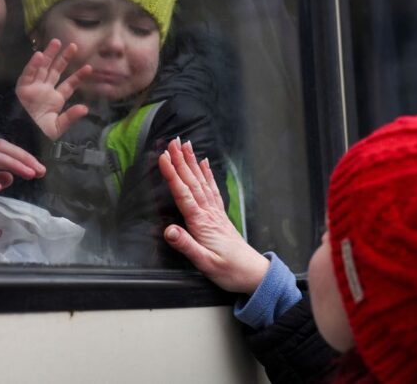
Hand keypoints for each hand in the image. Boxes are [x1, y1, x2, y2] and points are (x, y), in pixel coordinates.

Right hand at [16, 39, 91, 139]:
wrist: (22, 137)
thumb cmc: (38, 134)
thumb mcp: (57, 127)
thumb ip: (70, 117)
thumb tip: (85, 108)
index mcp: (54, 100)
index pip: (68, 85)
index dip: (78, 76)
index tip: (89, 68)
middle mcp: (45, 90)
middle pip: (55, 71)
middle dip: (64, 58)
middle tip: (74, 45)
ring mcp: (34, 88)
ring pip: (42, 68)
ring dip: (49, 55)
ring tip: (57, 41)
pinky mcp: (22, 88)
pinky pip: (28, 74)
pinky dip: (33, 65)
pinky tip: (39, 55)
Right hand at [159, 138, 268, 293]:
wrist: (253, 274)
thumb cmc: (229, 271)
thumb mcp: (205, 263)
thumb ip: (186, 246)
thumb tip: (169, 231)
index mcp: (202, 223)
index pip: (183, 194)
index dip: (172, 175)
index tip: (163, 157)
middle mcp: (209, 214)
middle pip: (192, 182)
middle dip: (181, 161)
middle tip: (172, 141)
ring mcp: (215, 213)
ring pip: (202, 182)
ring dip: (192, 163)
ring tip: (186, 145)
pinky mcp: (219, 216)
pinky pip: (212, 190)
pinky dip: (207, 174)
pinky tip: (203, 163)